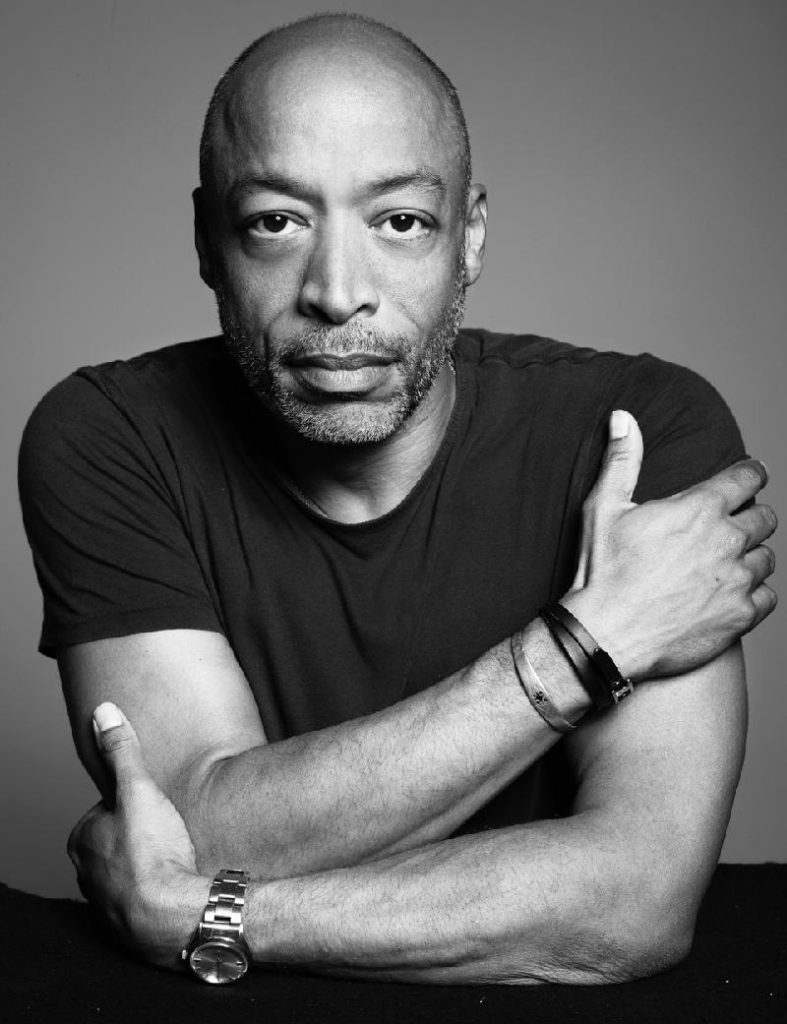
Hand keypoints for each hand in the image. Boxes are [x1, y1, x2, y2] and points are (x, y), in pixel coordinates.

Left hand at [68, 702, 206, 968]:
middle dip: (141, 835)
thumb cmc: (152, 853)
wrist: (173, 916)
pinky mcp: (128, 927)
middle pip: (117, 842)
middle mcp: (85, 874)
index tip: (157, 808)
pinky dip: (159, 891)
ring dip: (151, 864)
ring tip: (178, 856)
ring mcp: (106, 904)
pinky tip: (179, 883)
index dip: (136, 804)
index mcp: (81, 840)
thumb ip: (122, 751)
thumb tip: (103, 711)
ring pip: (129, 872)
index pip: (107, 810)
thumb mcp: (139, 788)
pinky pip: (143, 900)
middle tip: (171, 830)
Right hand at [565, 410, 776, 680]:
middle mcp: (727, 541)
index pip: (748, 477)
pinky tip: (731, 594)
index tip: (750, 475)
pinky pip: (767, 597)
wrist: (605, 635)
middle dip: (752, 516)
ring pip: (767, 558)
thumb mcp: (604, 508)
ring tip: (730, 563)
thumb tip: (623, 417)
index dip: (751, 473)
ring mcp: (737, 581)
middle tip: (734, 524)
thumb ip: (622, 459)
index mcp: (699, 509)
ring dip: (752, 557)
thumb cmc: (602, 571)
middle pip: (766, 518)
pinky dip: (754, 594)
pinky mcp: (740, 616)